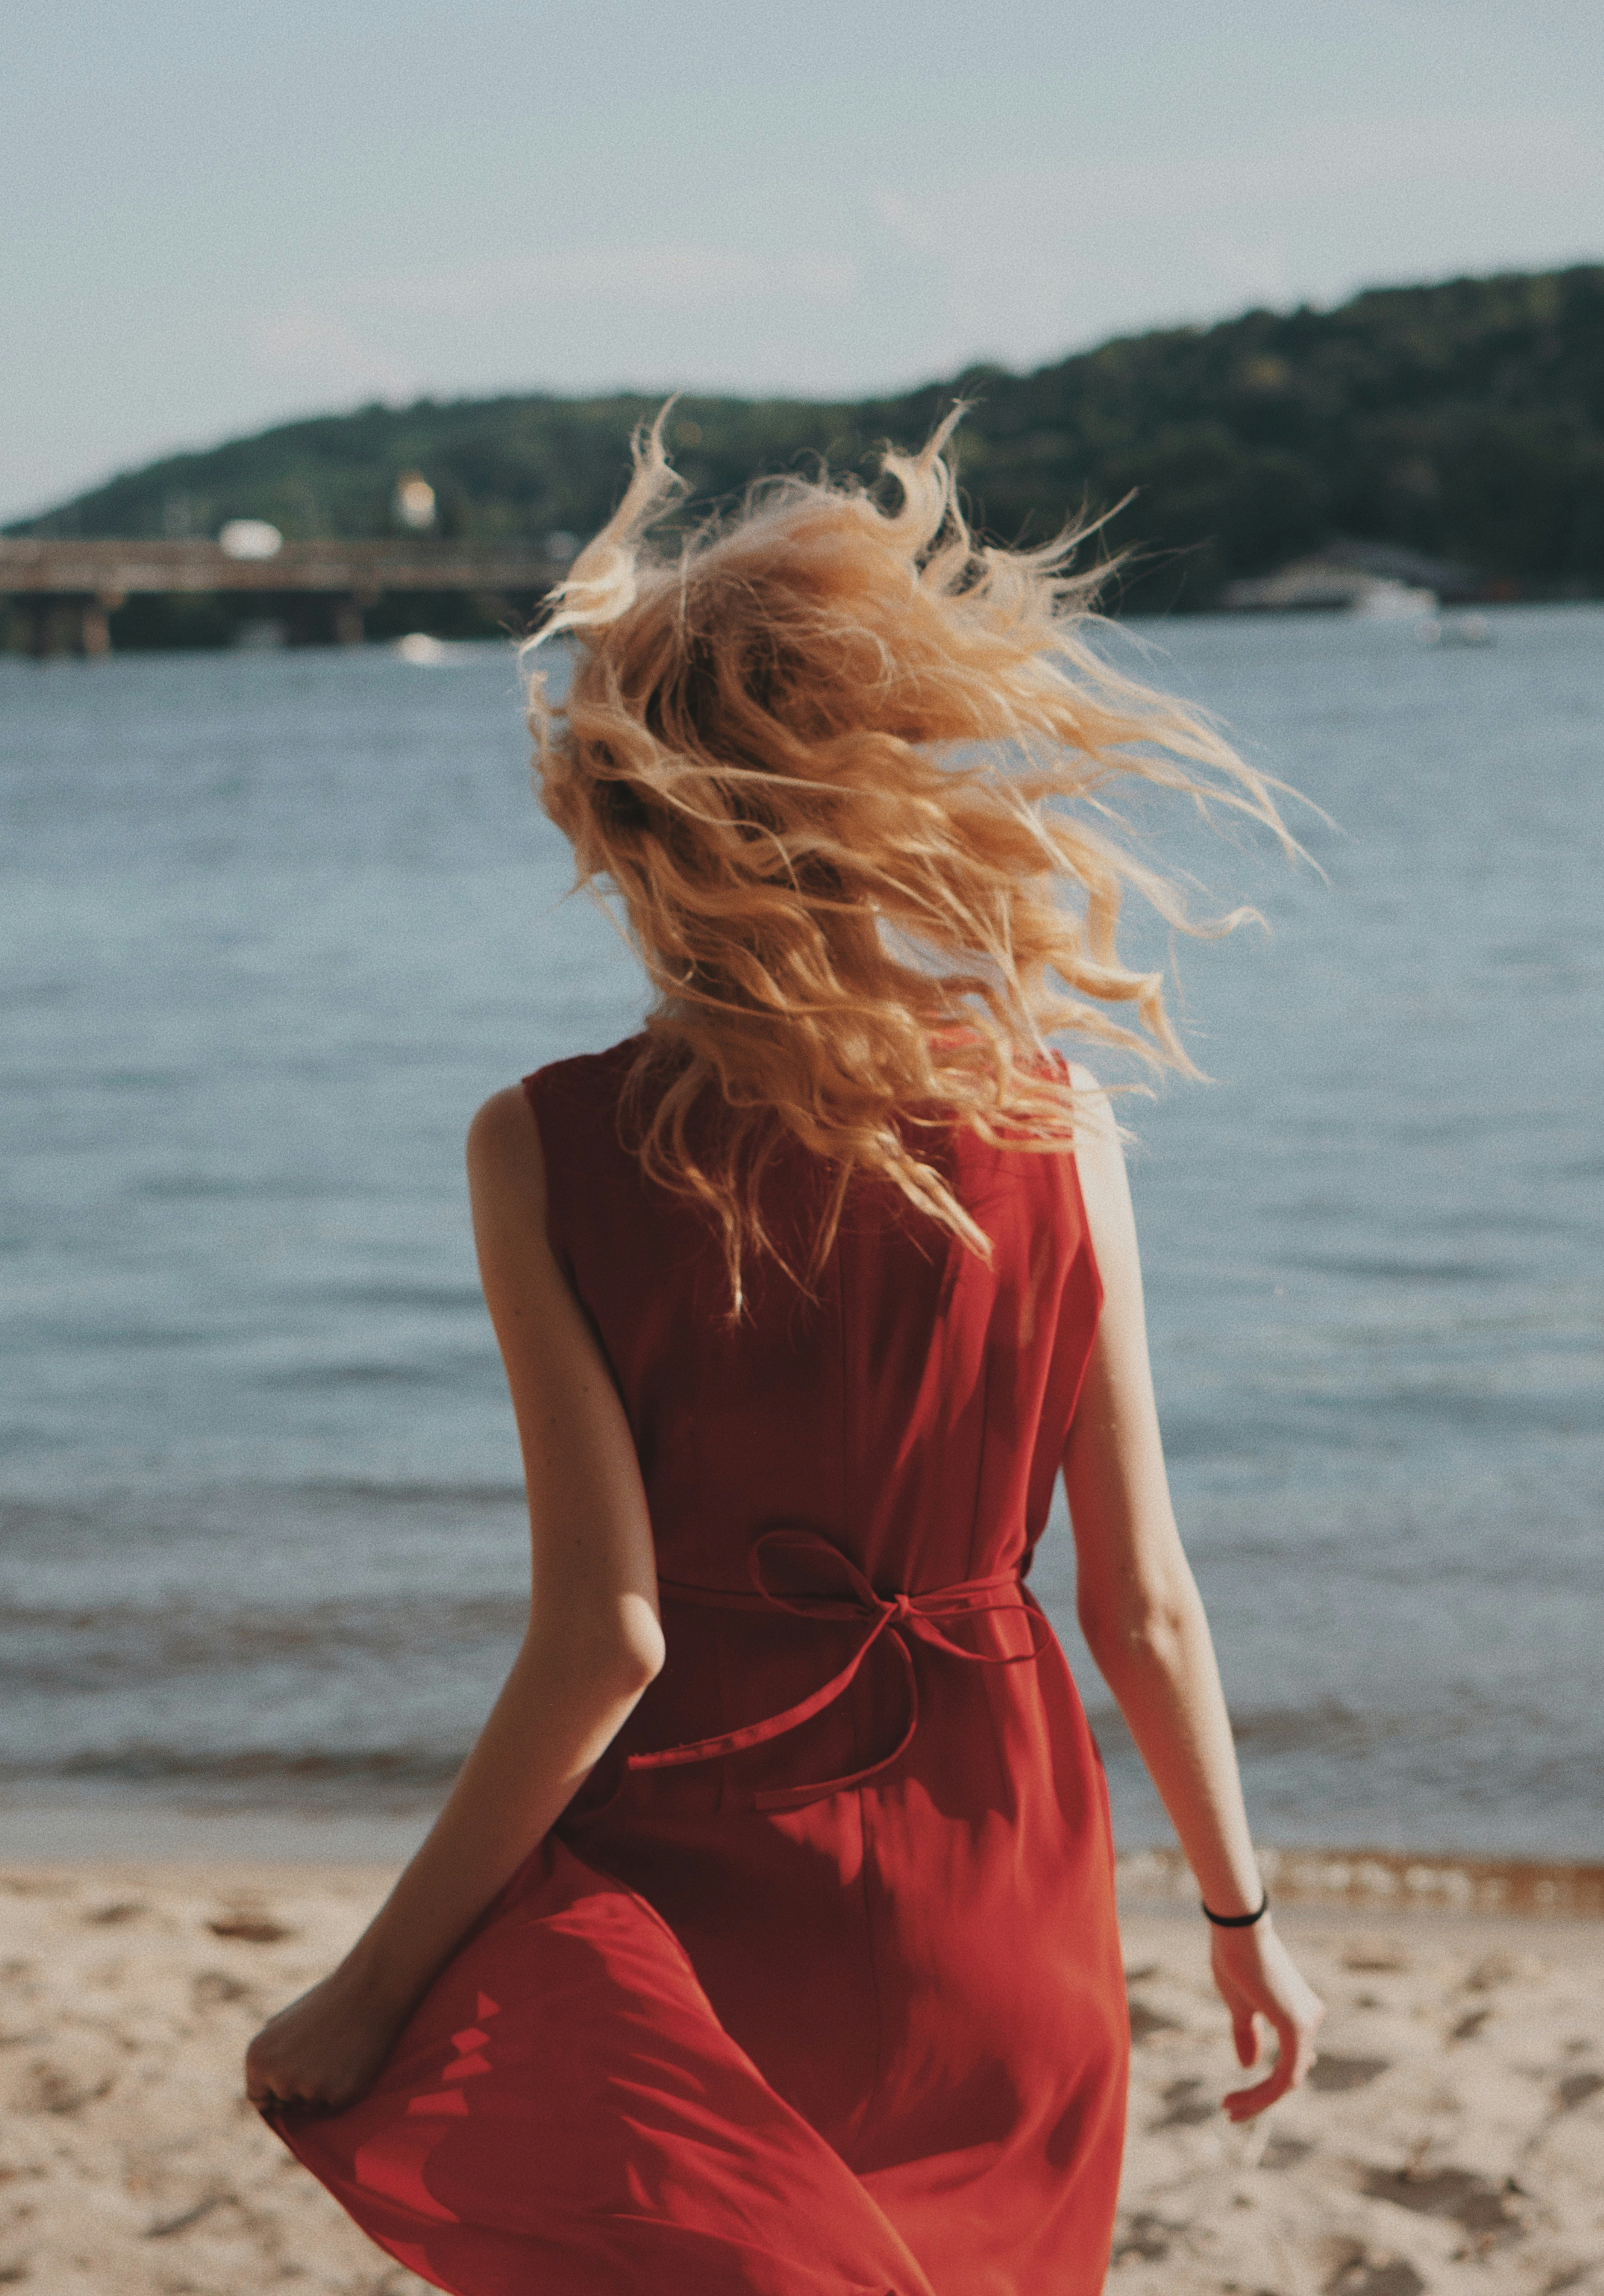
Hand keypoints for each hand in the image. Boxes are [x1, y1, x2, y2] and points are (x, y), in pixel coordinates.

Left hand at [244, 1963, 408, 2116]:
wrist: (370, 1990)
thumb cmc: (326, 2002)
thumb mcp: (283, 2023)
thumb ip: (268, 2056)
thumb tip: (263, 2086)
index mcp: (258, 2059)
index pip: (257, 2098)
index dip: (275, 2090)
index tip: (293, 2073)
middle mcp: (278, 2079)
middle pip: (284, 2104)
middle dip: (298, 2088)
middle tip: (320, 2055)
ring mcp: (309, 2089)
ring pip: (310, 2105)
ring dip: (320, 2088)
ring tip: (336, 2053)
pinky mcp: (338, 2096)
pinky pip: (334, 2104)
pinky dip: (341, 2088)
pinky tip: (350, 2060)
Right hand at [1209, 1918, 1324, 2120]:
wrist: (1238, 1930)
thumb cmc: (1235, 1958)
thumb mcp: (1239, 2004)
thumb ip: (1248, 2034)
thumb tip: (1248, 2066)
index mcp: (1298, 2011)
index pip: (1289, 2061)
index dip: (1266, 2086)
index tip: (1235, 2098)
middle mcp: (1310, 2018)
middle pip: (1289, 2075)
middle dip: (1260, 2099)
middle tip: (1230, 2111)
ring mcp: (1308, 2025)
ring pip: (1287, 2080)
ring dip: (1258, 2101)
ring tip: (1229, 2109)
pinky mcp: (1298, 2029)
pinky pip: (1285, 2076)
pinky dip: (1263, 2094)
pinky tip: (1239, 2101)